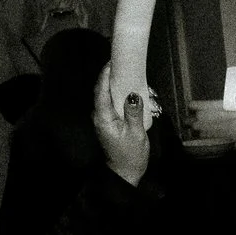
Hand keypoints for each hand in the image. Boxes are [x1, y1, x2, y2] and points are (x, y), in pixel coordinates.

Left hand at [92, 65, 154, 185]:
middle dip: (108, 76)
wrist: (124, 172)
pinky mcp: (107, 122)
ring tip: (124, 72)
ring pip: (105, 97)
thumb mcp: (136, 134)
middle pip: (101, 91)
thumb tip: (133, 94)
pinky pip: (109, 103)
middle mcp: (99, 116)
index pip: (101, 91)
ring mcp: (102, 119)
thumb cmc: (130, 155)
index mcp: (104, 118)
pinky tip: (125, 90)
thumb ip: (134, 113)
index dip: (105, 75)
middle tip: (120, 62)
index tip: (112, 62)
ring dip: (112, 84)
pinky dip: (116, 94)